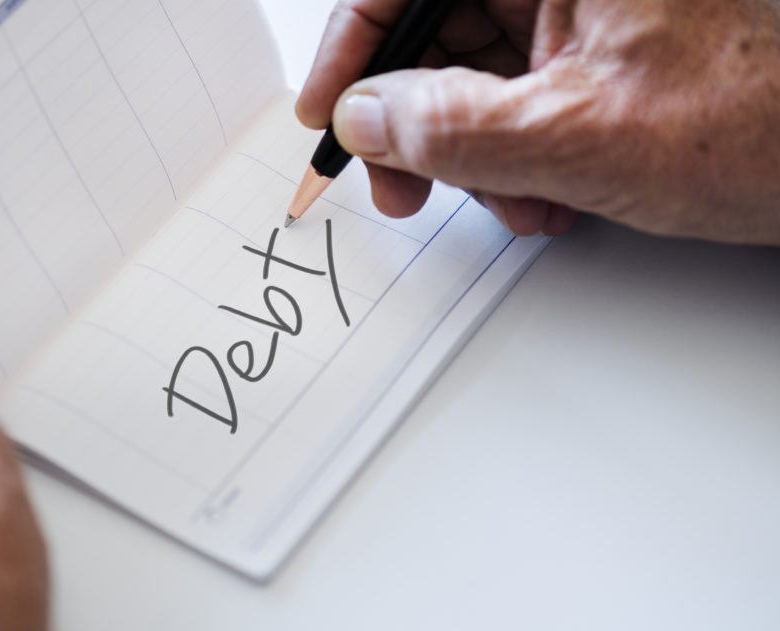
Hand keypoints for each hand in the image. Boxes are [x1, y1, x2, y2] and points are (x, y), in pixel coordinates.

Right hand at [296, 0, 779, 243]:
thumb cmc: (775, 116)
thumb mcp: (581, 134)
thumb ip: (451, 127)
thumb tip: (370, 118)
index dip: (353, 45)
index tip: (329, 110)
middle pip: (440, 22)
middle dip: (418, 117)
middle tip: (404, 181)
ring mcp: (595, 5)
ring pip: (482, 68)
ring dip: (475, 151)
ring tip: (512, 202)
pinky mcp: (612, 44)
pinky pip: (530, 92)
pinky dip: (520, 152)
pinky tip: (547, 193)